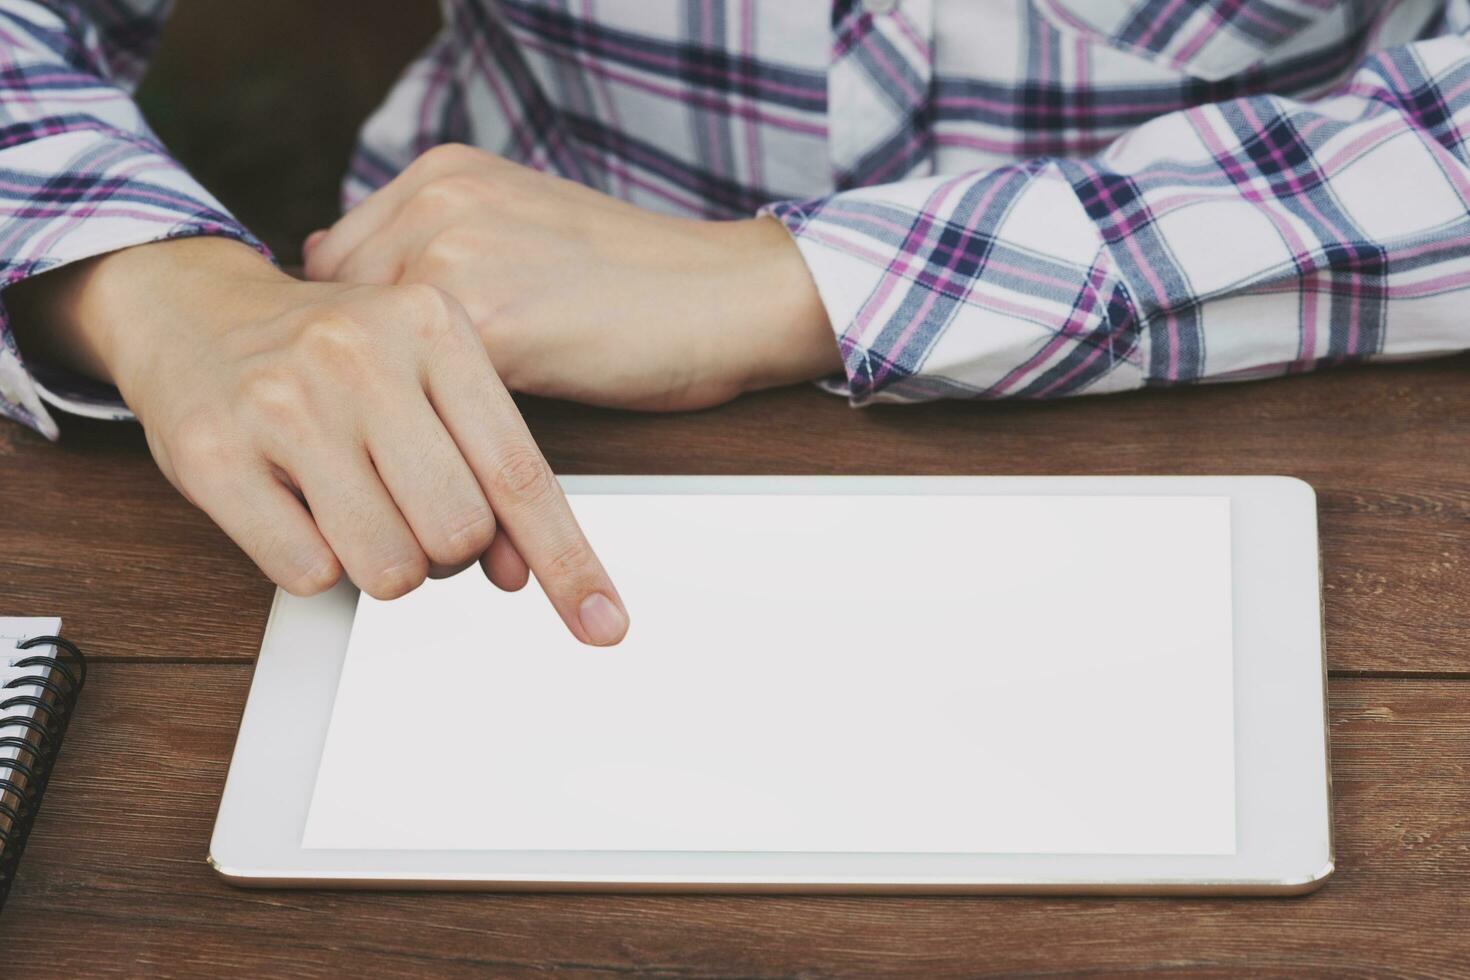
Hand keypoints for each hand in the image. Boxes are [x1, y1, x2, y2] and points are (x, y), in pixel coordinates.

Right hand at [8, 237, 628, 643]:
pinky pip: (308, 573)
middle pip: (457, 534)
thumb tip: (522, 572)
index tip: (605, 624)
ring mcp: (284, 401)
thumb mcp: (427, 372)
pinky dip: (316, 563)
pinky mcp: (215, 452)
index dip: (567, 563)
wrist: (196, 303)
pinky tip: (299, 503)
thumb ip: (484, 462)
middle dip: (445, 548)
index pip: (520, 474)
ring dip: (382, 562)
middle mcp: (360, 356)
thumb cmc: (332, 350)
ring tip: (355, 503)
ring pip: (387, 566)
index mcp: (434, 326)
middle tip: (411, 508)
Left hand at [302, 144, 841, 410]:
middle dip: (359, 381)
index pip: (337, 265)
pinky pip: (426, 401)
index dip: (354, 338)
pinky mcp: (490, 322)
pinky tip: (465, 465)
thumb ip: (439, 251)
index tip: (377, 383)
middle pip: (336, 316)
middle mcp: (437, 200)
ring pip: (372, 365)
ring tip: (426, 457)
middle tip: (392, 430)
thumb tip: (354, 296)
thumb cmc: (641, 282)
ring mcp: (456, 253)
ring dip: (388, 420)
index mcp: (442, 174)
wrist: (729, 296)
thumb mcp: (522, 233)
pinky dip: (437, 446)